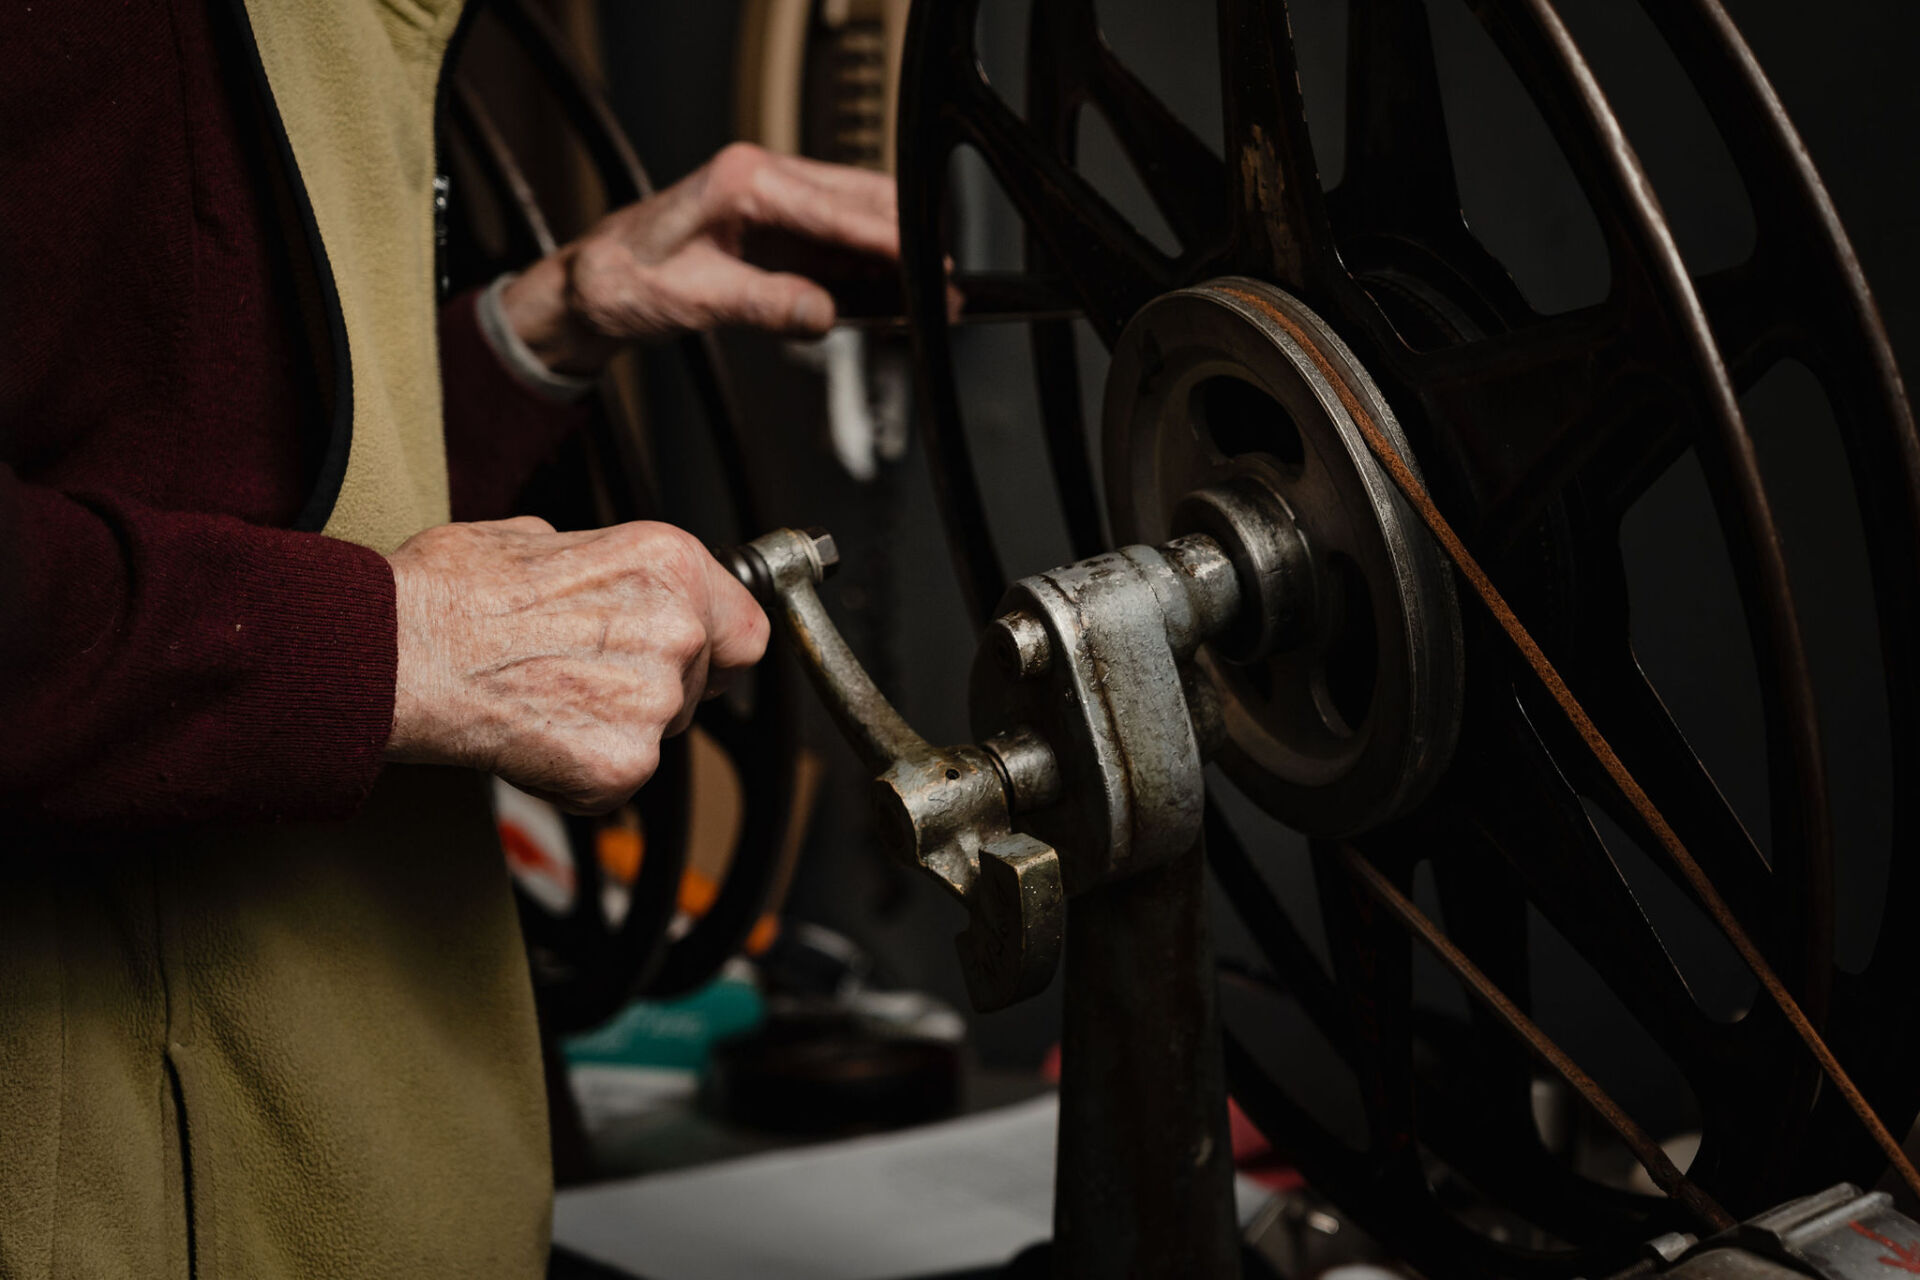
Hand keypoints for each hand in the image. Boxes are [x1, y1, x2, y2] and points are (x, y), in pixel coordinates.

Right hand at [384, 516, 768, 813]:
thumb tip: (608, 578)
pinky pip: (617, 780)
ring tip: (543, 698)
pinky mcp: (623, 764)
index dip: (712, 645)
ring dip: (612, 728)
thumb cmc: (451, 593)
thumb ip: (604, 563)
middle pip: (700, 683)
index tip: (694, 656)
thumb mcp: (539, 536)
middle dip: (651, 686)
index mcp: (668, 562)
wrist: (398, 652)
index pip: (744, 626)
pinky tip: (533, 736)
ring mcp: (654, 701)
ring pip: (658, 732)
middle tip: (576, 675)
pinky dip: (578, 773)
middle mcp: (677, 628)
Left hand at [499, 143, 898, 374]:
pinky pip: (839, 241)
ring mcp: (775, 200)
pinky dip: (870, 266)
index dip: (891, 239)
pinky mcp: (779, 226)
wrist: (593, 282)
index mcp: (742, 182)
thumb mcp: (693, 300)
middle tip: (950, 288)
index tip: (933, 264)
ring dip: (895, 255)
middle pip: (861, 201)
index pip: (837, 210)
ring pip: (857, 217)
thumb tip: (822, 313)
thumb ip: (763, 304)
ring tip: (934, 297)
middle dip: (910, 242)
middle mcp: (764, 178)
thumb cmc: (626, 279)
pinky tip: (894, 296)